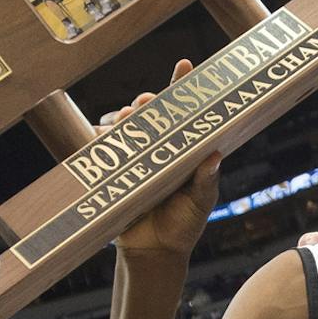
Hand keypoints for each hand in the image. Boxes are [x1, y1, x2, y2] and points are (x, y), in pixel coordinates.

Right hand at [109, 61, 219, 258]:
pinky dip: (102, 137)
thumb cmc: (183, 226)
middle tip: (147, 102)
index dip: (183, 87)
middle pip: (150, 113)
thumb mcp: (200, 204)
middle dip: (148, 102)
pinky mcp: (114, 171)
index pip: (184, 113)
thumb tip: (215, 156)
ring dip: (125, 117)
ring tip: (128, 118)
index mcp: (183, 150)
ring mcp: (135, 158)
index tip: (185, 64)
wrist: (154, 254)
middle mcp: (158, 148)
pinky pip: (103, 149)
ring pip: (126, 126)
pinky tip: (103, 134)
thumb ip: (205, 181)